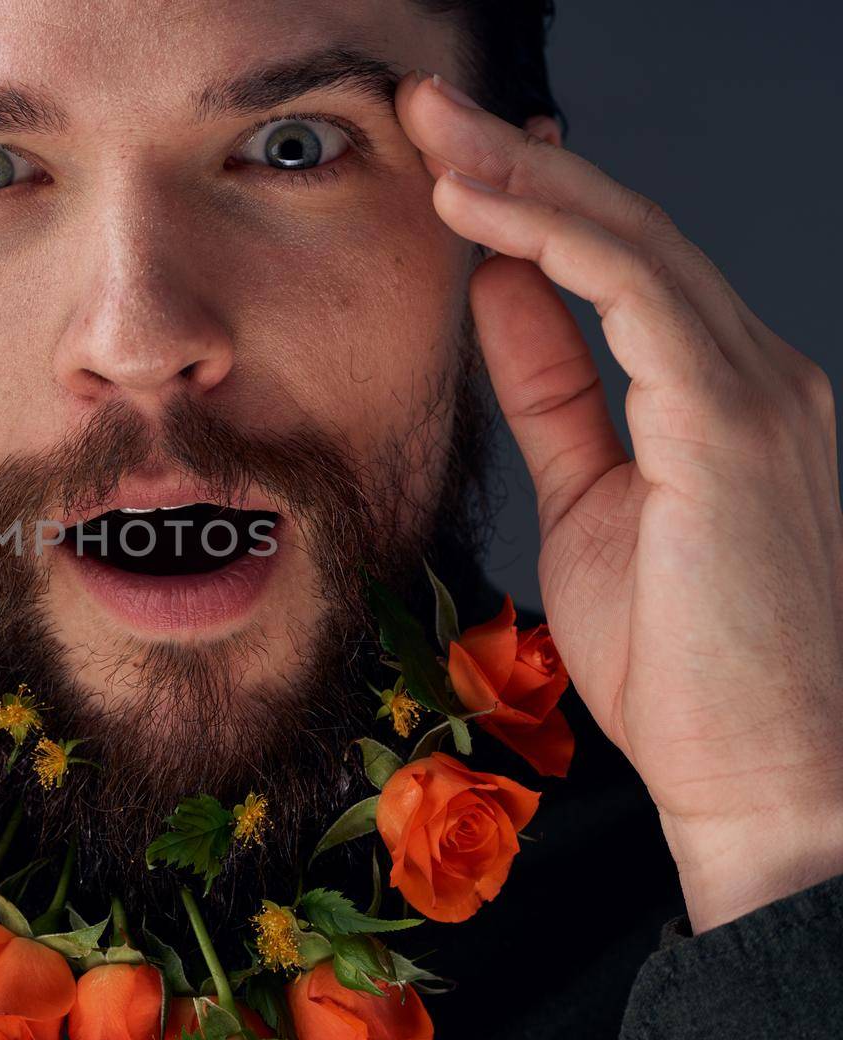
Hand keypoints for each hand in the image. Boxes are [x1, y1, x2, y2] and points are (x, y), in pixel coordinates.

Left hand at [397, 71, 842, 929]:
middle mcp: (755, 376)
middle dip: (519, 160)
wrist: (764, 780)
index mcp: (722, 397)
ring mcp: (760, 394)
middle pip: (625, 233)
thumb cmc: (686, 666)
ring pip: (632, 242)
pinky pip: (638, 296)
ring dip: (523, 176)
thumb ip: (551, 391)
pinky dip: (553, 239)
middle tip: (427, 105)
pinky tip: (478, 205)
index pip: (623, 268)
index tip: (457, 162)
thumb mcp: (590, 500)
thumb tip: (496, 298)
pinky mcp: (738, 425)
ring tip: (433, 128)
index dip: (537, 204)